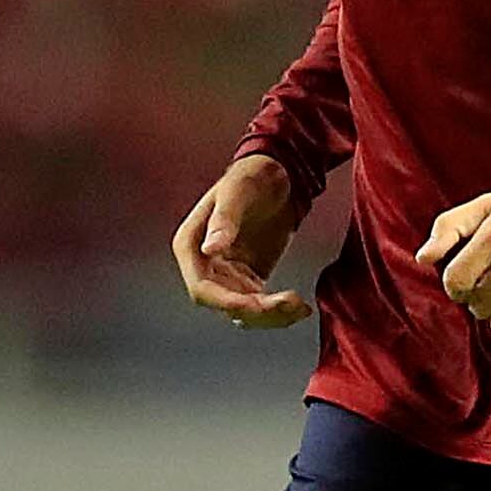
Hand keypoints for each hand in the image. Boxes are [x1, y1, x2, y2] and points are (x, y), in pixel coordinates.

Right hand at [173, 154, 311, 328]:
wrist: (277, 175)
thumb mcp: (237, 192)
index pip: (202, 289)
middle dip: (257, 311)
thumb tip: (210, 249)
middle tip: (290, 304)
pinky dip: (278, 310)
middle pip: (225, 305)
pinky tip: (300, 307)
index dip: (227, 303)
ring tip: (300, 307)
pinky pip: (260, 304)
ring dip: (270, 316)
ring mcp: (227, 275)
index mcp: (191, 247)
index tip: (258, 304)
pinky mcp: (249, 279)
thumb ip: (224, 220)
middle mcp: (204, 266)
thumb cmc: (251, 177)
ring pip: (244, 311)